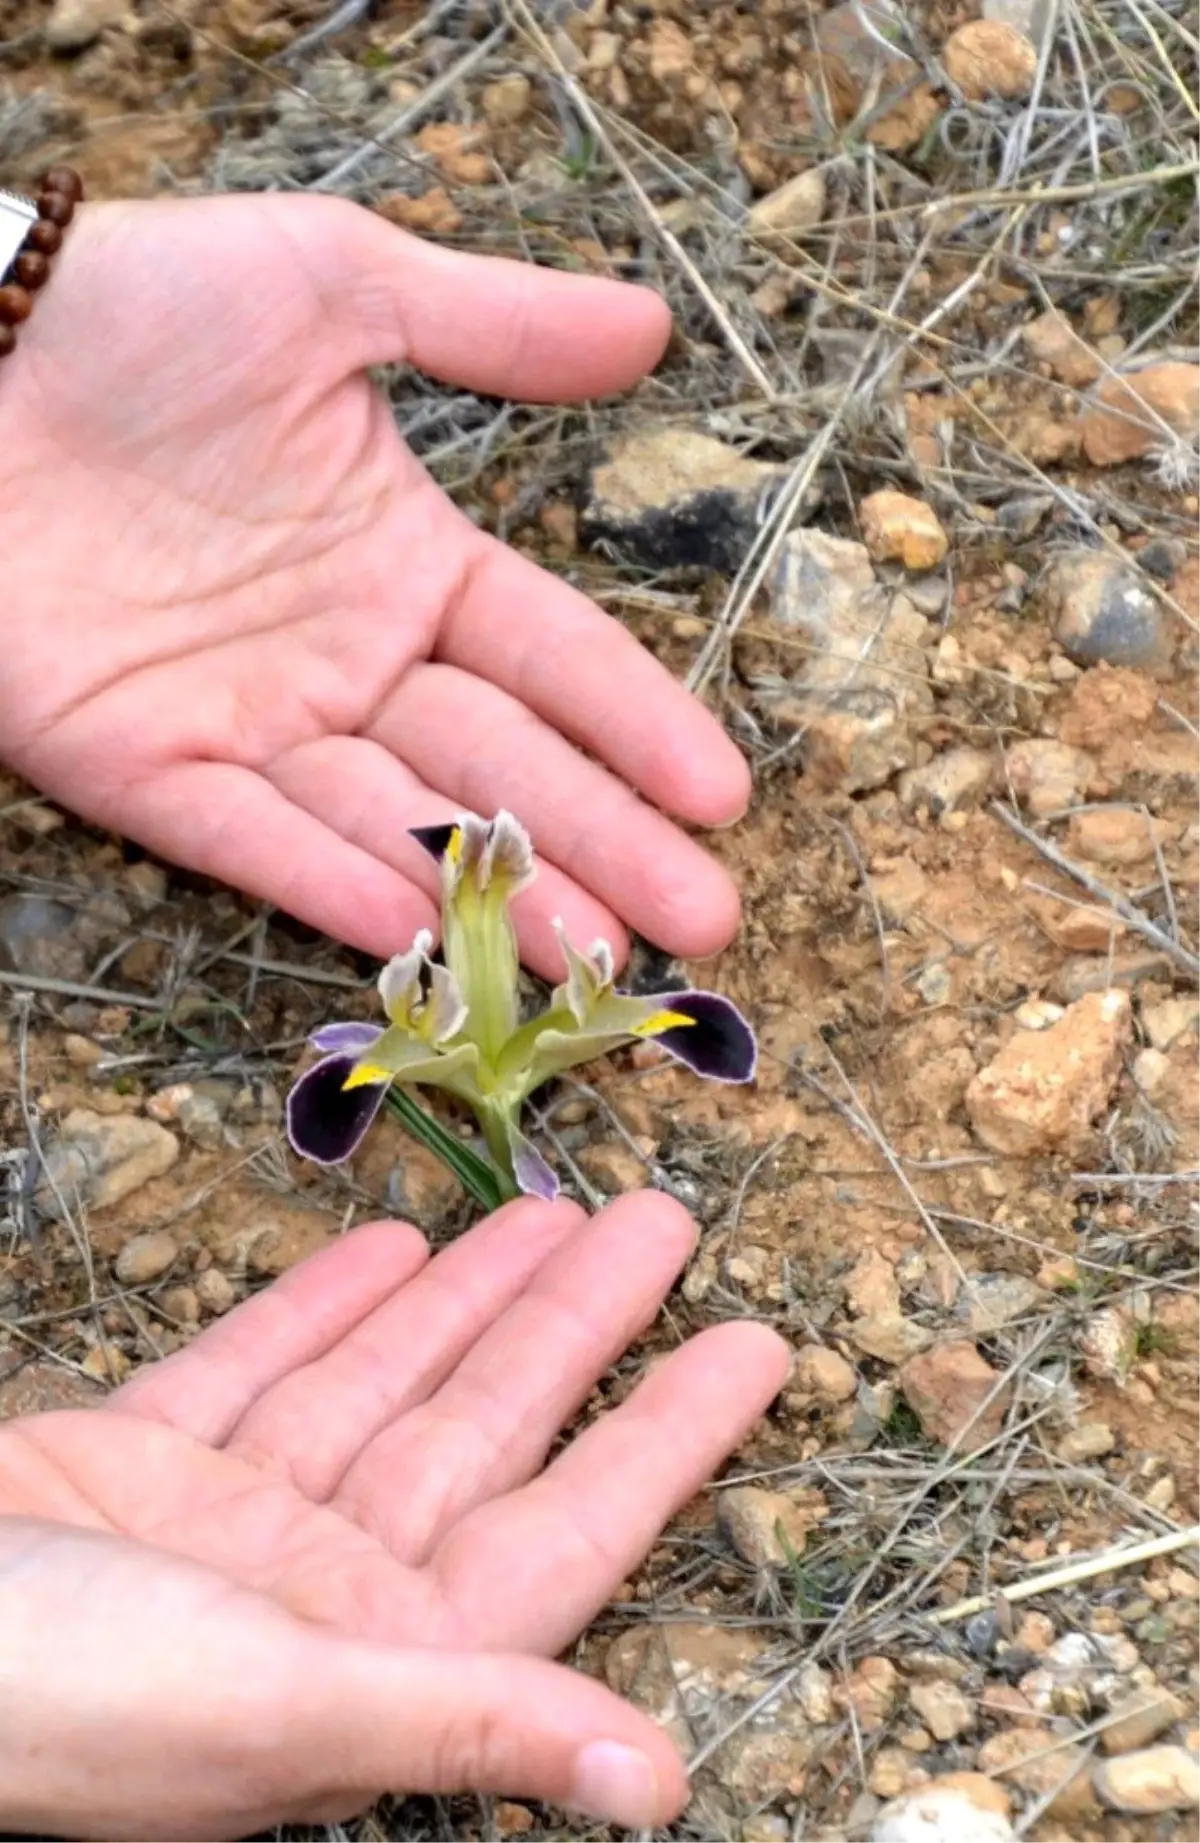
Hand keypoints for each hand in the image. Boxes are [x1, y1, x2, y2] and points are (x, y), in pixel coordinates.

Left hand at [0, 193, 748, 979]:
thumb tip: (651, 328)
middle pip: (495, 766)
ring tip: (595, 962)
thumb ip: (489, 326)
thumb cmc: (137, 307)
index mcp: (404, 559)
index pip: (549, 658)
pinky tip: (417, 926)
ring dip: (492, 896)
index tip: (721, 793)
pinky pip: (249, 837)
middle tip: (702, 922)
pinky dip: (328, 883)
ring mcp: (246, 722)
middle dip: (602, 847)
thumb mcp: (333, 283)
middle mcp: (344, 659)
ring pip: (392, 823)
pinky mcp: (138, 764)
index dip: (636, 724)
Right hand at [0, 1193, 787, 1840]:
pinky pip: (264, 1364)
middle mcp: (328, 1586)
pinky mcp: (145, 1462)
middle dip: (578, 1320)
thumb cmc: (62, 1698)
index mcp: (387, 1652)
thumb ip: (471, 1728)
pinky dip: (328, 1303)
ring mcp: (236, 1521)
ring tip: (554, 1208)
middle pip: (492, 1422)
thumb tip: (661, 1788)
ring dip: (472, 1293)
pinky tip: (396, 1241)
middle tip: (664, 1220)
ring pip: (387, 1378)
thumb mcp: (284, 1711)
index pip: (574, 1519)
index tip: (757, 1344)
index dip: (672, 1432)